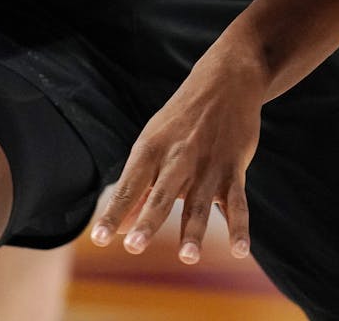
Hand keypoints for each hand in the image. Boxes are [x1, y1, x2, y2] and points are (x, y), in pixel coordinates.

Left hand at [89, 55, 263, 263]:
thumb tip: (120, 230)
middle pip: (162, 194)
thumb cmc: (182, 119)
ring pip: (200, 203)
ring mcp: (209, 165)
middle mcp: (179, 158)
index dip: (114, 214)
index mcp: (152, 150)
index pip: (129, 187)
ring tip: (188, 257)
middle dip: (149, 220)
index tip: (98, 239)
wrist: (227, 82)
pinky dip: (240, 227)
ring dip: (194, 231)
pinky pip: (238, 203)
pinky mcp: (234, 169)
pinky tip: (239, 251)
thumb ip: (140, 188)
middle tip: (134, 246)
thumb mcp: (154, 144)